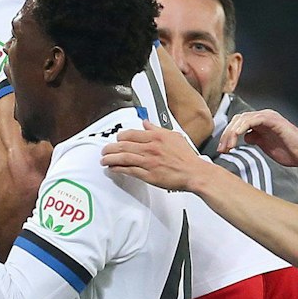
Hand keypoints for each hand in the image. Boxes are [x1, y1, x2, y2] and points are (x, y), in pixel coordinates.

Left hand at [100, 127, 215, 190]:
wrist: (194, 172)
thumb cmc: (186, 157)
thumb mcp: (173, 136)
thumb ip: (157, 129)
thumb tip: (146, 123)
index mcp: (156, 137)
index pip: (131, 133)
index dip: (120, 136)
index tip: (116, 139)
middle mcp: (150, 148)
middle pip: (123, 145)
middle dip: (110, 148)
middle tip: (105, 150)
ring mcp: (148, 162)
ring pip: (123, 157)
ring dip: (110, 158)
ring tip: (104, 160)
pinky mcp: (148, 175)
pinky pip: (129, 170)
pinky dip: (118, 169)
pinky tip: (113, 168)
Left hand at [219, 108, 297, 167]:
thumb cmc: (290, 151)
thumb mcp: (266, 146)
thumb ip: (255, 140)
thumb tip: (245, 138)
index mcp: (261, 123)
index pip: (238, 124)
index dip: (227, 135)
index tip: (222, 149)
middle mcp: (263, 117)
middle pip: (237, 120)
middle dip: (226, 134)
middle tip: (222, 149)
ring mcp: (268, 117)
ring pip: (242, 119)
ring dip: (232, 133)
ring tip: (228, 146)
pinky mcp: (272, 120)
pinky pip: (252, 120)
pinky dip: (242, 127)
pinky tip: (236, 137)